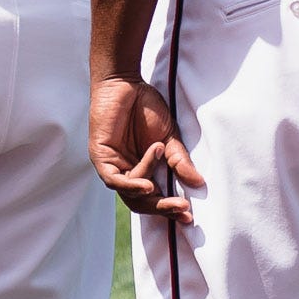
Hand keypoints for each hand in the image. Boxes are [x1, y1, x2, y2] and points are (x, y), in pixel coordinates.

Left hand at [89, 74, 202, 223]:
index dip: (170, 209)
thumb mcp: (168, 138)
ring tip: (158, 185)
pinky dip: (130, 185)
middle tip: (183, 208)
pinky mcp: (100, 156)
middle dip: (161, 208)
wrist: (126, 83)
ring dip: (148, 192)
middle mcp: (126, 172)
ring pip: (129, 192)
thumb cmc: (146, 108)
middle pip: (141, 203)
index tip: (190, 216)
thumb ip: (179, 161)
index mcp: (143, 170)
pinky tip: (146, 185)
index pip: (154, 199)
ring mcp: (112, 166)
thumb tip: (198, 184)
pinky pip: (113, 179)